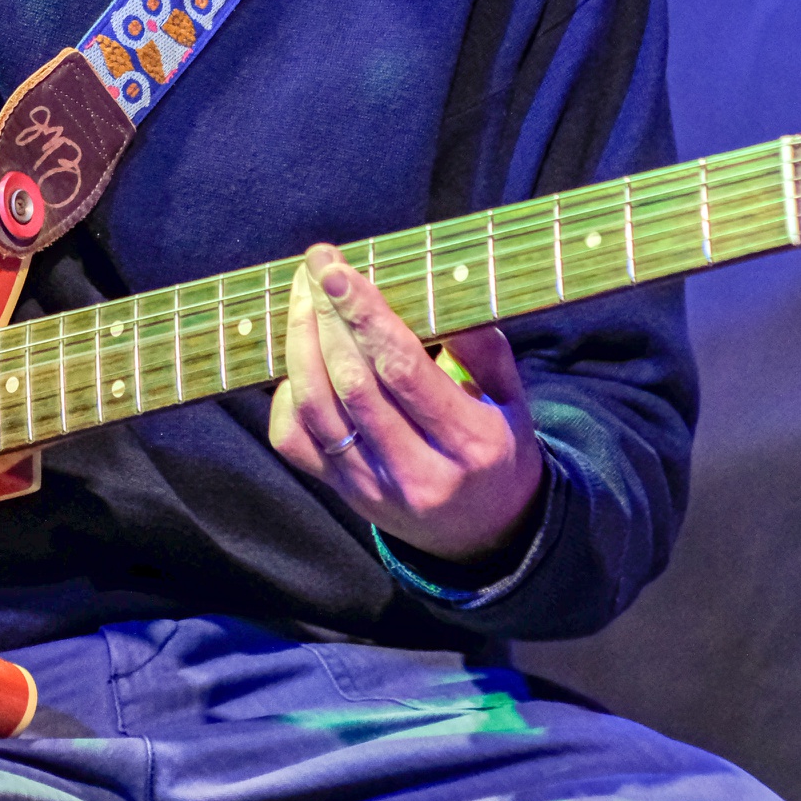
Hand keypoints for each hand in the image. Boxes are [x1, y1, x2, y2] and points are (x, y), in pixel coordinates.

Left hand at [269, 244, 545, 563]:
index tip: (336, 271)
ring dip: (301, 343)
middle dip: (327, 316)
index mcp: (470, 442)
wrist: (484, 535)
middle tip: (317, 265)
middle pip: (353, 384)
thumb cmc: (497, 447)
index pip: (404, 370)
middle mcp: (419, 472)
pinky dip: (288, 393)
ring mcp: (374, 489)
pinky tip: (300, 360)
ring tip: (303, 297)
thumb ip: (484, 347)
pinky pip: (294, 440)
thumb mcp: (512, 399)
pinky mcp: (342, 494)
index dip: (364, 316)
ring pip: (317, 408)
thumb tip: (443, 288)